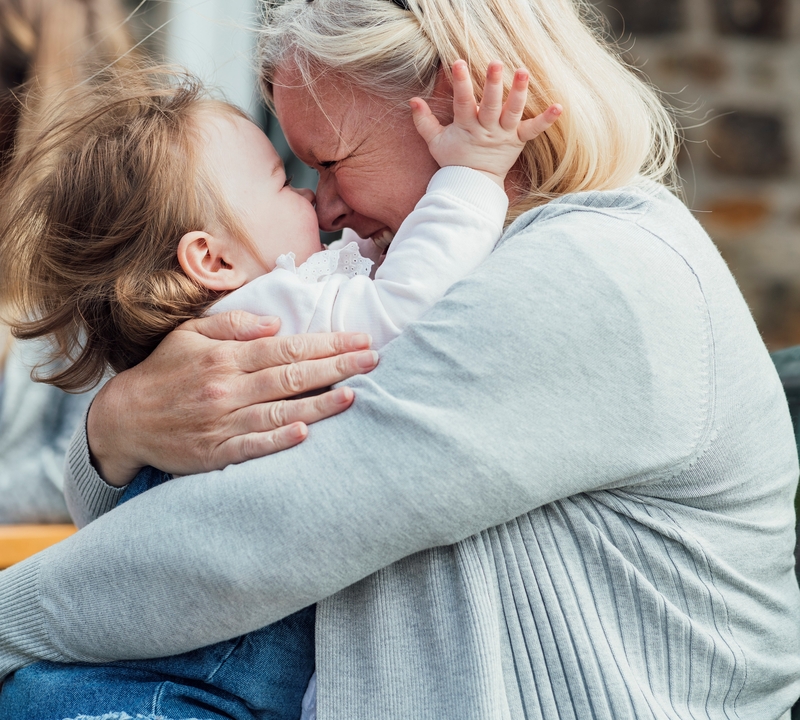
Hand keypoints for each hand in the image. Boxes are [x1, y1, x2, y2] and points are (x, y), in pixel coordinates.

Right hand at [87, 312, 378, 486]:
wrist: (123, 420)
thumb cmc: (163, 372)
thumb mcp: (189, 334)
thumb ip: (233, 325)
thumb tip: (275, 323)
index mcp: (225, 357)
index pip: (286, 348)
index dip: (326, 344)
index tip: (359, 340)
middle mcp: (227, 388)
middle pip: (291, 376)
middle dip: (337, 366)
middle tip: (373, 360)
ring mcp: (222, 421)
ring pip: (279, 411)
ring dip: (319, 403)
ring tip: (354, 394)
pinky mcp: (216, 451)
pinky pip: (253, 446)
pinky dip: (279, 441)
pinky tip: (307, 434)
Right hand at [410, 60, 561, 186]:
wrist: (473, 185)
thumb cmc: (454, 160)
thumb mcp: (435, 142)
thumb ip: (424, 121)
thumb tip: (413, 100)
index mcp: (467, 127)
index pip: (463, 102)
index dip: (461, 83)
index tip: (459, 63)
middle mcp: (487, 129)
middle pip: (491, 105)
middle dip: (493, 84)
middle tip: (495, 63)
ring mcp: (504, 135)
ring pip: (513, 112)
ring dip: (519, 92)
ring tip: (523, 72)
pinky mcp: (518, 141)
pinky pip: (534, 130)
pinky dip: (546, 120)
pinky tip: (559, 106)